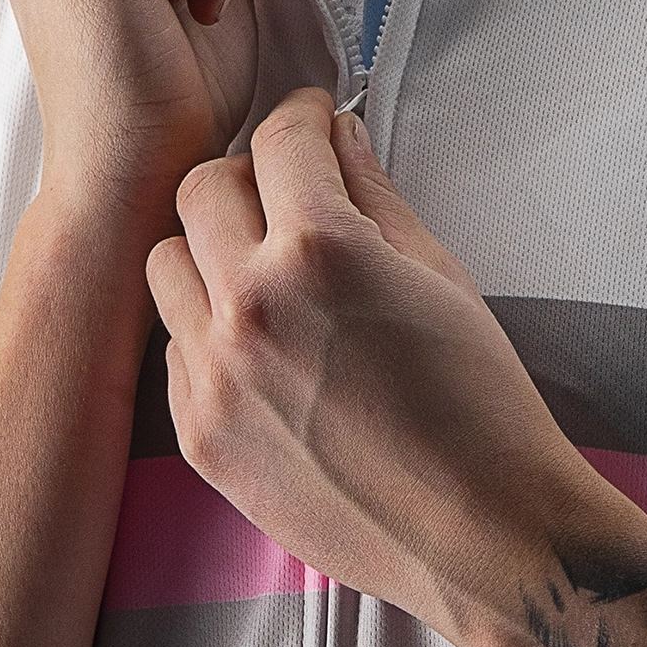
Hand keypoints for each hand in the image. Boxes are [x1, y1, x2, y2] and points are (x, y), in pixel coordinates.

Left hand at [144, 89, 646, 645]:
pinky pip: (172, 347)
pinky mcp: (199, 435)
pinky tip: (258, 341)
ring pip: (163, 263)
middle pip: (200, 188)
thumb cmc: (482, 404)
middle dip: (247, 174)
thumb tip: (341, 141)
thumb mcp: (441, 277)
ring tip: (260, 266)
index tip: (314, 120)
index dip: (303, 116)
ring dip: (207, 247)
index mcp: (321, 251)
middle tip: (286, 190)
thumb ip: (377, 197)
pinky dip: (204, 327)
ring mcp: (214, 375)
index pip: (279, 140)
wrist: (481, 531)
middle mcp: (250, 304)